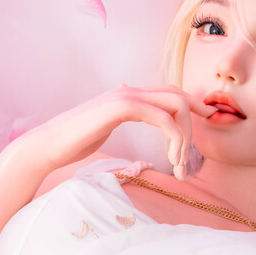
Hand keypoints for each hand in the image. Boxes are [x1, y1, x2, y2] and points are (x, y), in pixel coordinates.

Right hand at [17, 85, 214, 181]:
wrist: (49, 145)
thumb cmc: (74, 141)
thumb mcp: (104, 125)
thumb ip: (120, 114)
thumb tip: (130, 108)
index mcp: (128, 94)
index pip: (169, 92)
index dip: (192, 105)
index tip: (206, 122)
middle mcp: (129, 90)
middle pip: (178, 95)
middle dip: (194, 121)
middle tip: (191, 155)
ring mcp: (126, 96)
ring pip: (175, 105)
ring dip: (184, 137)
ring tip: (178, 165)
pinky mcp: (122, 107)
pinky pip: (162, 117)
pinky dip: (174, 138)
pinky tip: (171, 159)